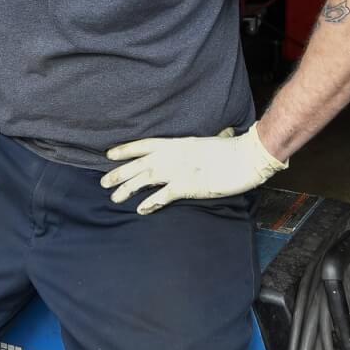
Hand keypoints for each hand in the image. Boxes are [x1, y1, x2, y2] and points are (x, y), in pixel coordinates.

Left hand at [100, 126, 285, 214]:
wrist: (245, 157)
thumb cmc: (231, 149)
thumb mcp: (207, 141)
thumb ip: (195, 146)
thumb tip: (201, 141)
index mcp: (177, 143)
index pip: (144, 144)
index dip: (125, 150)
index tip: (109, 154)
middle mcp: (173, 155)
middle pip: (139, 163)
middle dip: (120, 172)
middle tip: (103, 181)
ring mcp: (179, 170)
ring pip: (145, 178)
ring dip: (128, 188)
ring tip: (114, 197)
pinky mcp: (187, 186)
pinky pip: (163, 196)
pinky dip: (150, 202)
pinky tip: (140, 209)